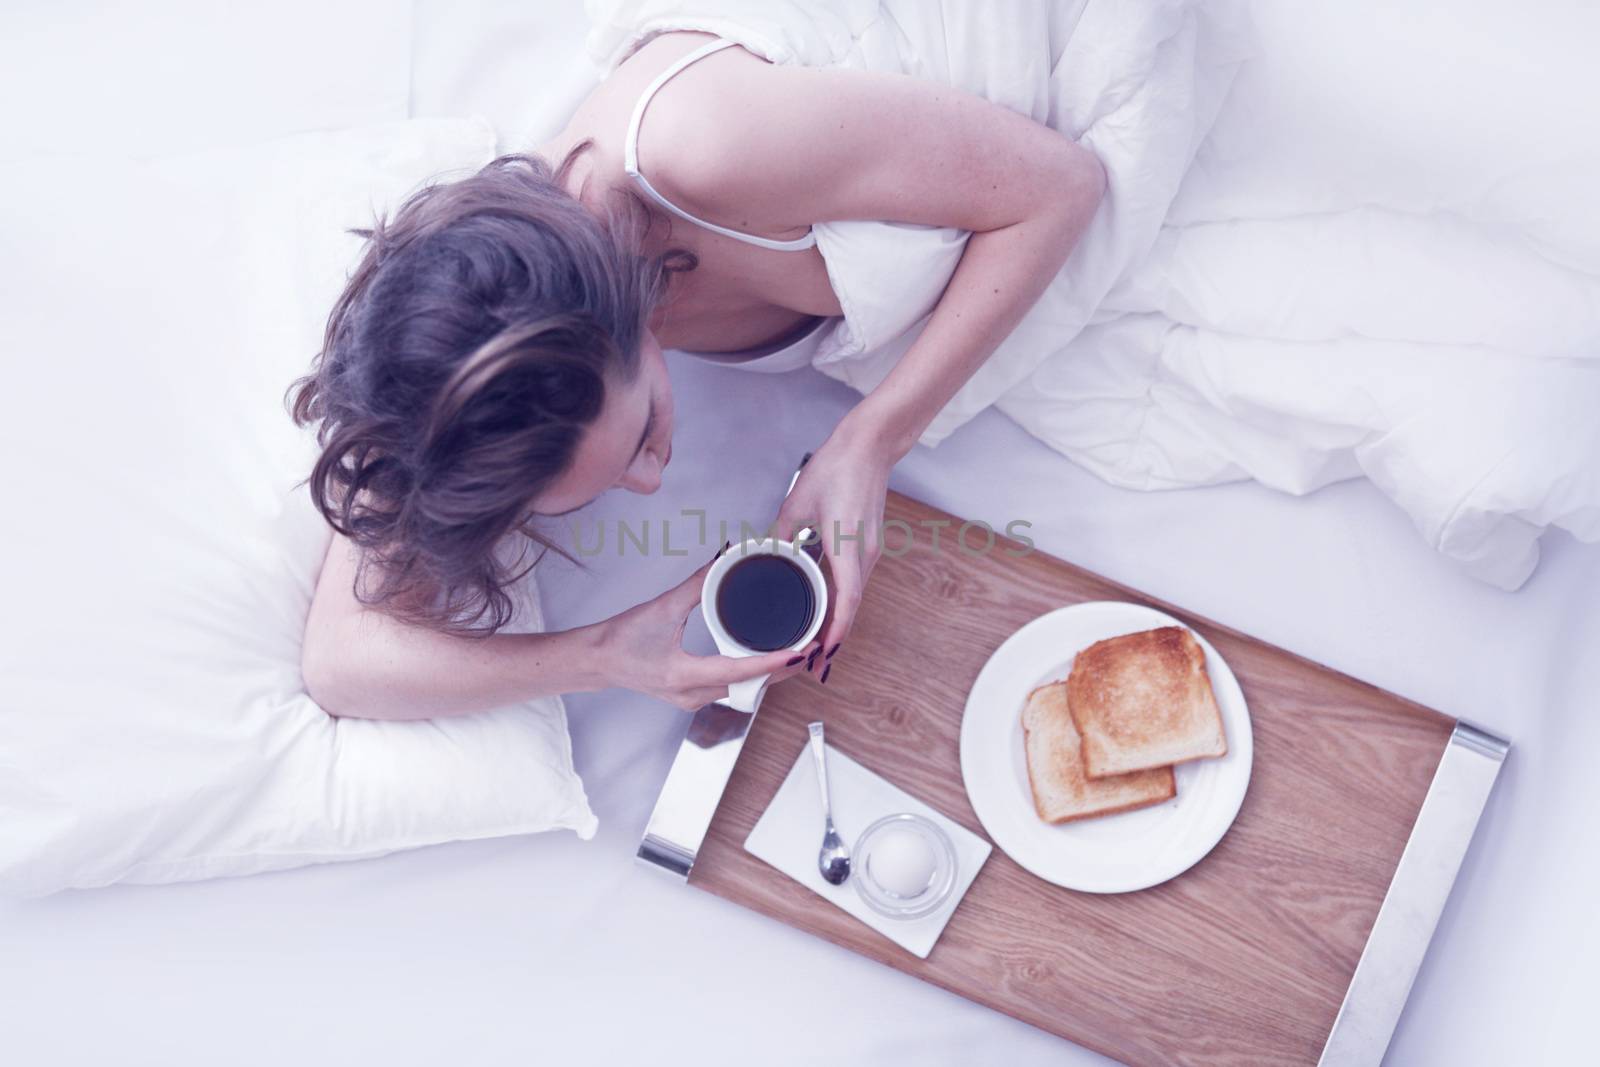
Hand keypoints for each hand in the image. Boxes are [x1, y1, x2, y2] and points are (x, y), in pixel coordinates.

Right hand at [595, 550, 817, 709]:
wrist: (594, 661)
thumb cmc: (620, 639)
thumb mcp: (661, 608)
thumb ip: (697, 585)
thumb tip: (725, 559)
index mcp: (685, 675)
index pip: (741, 671)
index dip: (775, 662)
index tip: (800, 652)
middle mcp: (692, 695)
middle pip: (749, 686)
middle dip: (783, 670)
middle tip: (811, 650)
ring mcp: (692, 700)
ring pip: (742, 691)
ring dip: (769, 675)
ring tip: (796, 654)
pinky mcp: (690, 696)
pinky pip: (730, 689)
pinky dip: (751, 675)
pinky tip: (764, 661)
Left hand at [774, 425, 896, 666]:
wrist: (869, 446)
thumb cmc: (837, 469)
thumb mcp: (796, 503)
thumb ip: (780, 534)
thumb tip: (764, 555)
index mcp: (847, 548)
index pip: (846, 602)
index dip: (835, 632)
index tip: (822, 654)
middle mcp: (865, 554)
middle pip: (850, 605)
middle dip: (833, 633)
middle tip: (811, 657)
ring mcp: (870, 550)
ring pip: (854, 594)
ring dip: (838, 616)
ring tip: (815, 637)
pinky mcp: (868, 543)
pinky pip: (856, 579)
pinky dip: (842, 597)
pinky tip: (826, 603)